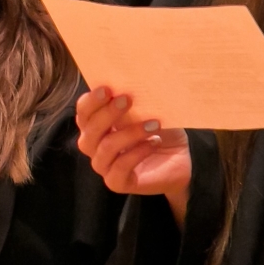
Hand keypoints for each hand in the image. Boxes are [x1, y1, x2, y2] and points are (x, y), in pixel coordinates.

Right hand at [76, 87, 191, 224]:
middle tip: (128, 100)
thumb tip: (125, 81)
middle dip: (107, 114)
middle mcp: (94, 146)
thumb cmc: (158, 129)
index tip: (108, 88)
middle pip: (89, 131)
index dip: (91, 101)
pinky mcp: (117, 182)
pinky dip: (137, 153)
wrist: (180, 158)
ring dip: (129, 134)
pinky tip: (154, 142)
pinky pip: (120, 167)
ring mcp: (104, 166)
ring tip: (153, 124)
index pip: (83, 113)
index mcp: (95, 125)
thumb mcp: (146, 110)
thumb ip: (131, 100)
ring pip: (105, 148)